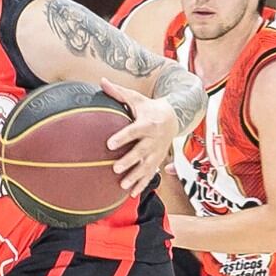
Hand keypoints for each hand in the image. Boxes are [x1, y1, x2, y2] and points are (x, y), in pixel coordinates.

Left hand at [101, 78, 177, 195]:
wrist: (173, 117)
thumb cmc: (149, 108)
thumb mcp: (136, 98)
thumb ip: (119, 93)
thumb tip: (102, 81)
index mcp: (147, 123)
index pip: (134, 131)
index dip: (122, 137)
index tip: (109, 143)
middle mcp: (153, 139)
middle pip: (141, 152)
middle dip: (129, 161)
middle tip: (115, 168)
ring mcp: (157, 152)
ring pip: (147, 167)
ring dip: (136, 177)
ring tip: (123, 185)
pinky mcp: (158, 160)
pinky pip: (151, 174)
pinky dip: (143, 184)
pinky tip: (132, 194)